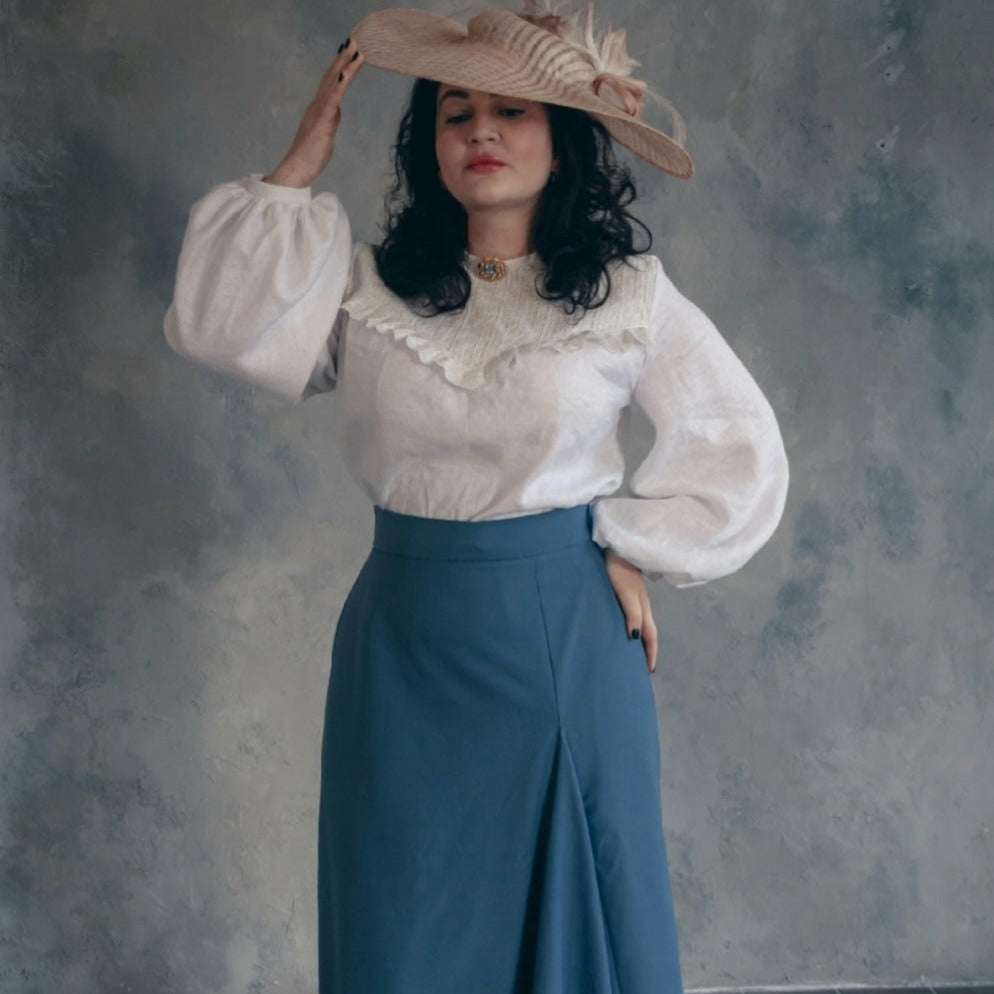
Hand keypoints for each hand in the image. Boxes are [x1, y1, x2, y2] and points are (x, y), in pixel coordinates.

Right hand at [264, 38, 364, 187]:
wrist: (297, 168)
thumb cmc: (311, 155)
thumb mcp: (326, 134)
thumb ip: (331, 120)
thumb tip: (337, 110)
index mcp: (319, 108)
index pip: (331, 83)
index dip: (340, 67)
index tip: (349, 52)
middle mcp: (317, 105)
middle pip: (331, 77)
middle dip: (343, 58)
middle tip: (354, 41)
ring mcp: (319, 111)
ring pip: (333, 83)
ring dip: (344, 66)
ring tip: (355, 50)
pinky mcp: (322, 121)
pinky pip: (332, 100)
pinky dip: (339, 86)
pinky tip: (345, 75)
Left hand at [603, 549, 657, 672]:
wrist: (616, 547)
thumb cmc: (618, 569)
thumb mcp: (625, 593)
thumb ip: (632, 614)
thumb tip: (635, 638)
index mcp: (643, 608)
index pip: (650, 636)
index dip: (650, 654)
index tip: (649, 671)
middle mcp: (642, 605)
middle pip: (648, 632)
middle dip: (648, 650)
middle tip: (644, 668)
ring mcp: (635, 598)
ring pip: (641, 624)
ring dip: (641, 640)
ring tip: (634, 654)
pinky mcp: (626, 592)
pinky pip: (633, 616)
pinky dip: (633, 627)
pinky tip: (625, 629)